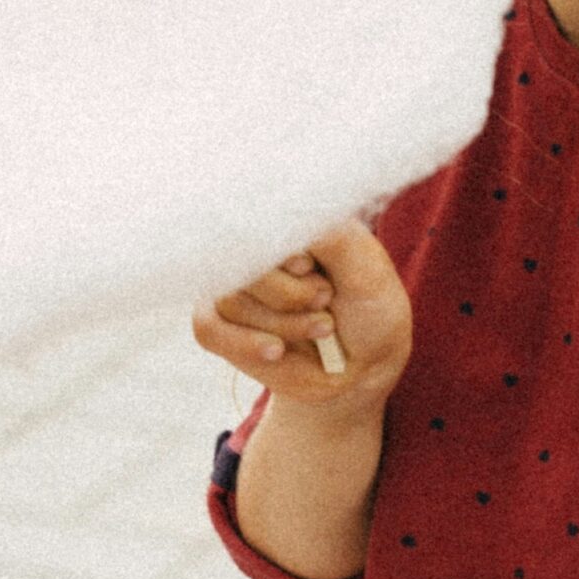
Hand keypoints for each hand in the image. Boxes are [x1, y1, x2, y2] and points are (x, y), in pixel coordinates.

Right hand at [192, 220, 411, 411]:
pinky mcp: (218, 321)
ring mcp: (233, 284)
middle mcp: (254, 247)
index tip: (308, 267)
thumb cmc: (369, 309)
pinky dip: (245, 343)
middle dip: (289, 294)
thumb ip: (330, 235)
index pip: (255, 219)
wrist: (364, 364)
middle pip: (241, 263)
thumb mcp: (366, 269)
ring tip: (322, 328)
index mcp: (288, 221)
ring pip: (231, 299)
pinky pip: (208, 328)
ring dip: (284, 324)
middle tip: (325, 300)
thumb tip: (283, 214)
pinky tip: (277, 350)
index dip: (280, 253)